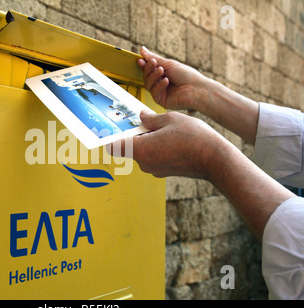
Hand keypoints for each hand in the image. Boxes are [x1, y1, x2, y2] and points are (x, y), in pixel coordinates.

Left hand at [111, 109, 226, 179]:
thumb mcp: (170, 119)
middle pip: (129, 147)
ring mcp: (154, 169)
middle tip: (145, 121)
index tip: (115, 127)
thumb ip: (151, 118)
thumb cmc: (193, 138)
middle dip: (135, 134)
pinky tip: (171, 138)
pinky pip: (153, 157)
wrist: (215, 159)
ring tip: (163, 128)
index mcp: (140, 149)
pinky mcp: (163, 172)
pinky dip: (157, 147)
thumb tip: (142, 116)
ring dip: (147, 140)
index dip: (111, 137)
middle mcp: (144, 163)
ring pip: (142, 151)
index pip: (113, 147)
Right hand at [137, 46, 208, 110]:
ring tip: (162, 71)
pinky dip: (159, 85)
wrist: (196, 89)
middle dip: (148, 69)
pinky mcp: (161, 100)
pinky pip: (154, 92)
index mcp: (162, 74)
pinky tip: (166, 81)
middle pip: (146, 77)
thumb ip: (154, 58)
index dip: (144, 65)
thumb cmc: (187, 76)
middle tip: (154, 64)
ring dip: (153, 76)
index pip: (149, 70)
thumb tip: (142, 50)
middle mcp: (160, 83)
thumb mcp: (169, 64)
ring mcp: (160, 92)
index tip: (141, 60)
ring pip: (148, 84)